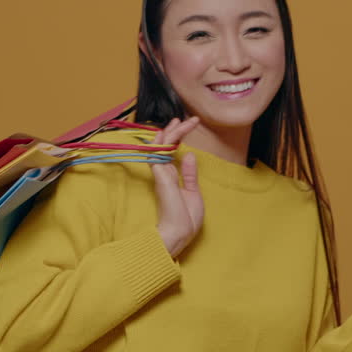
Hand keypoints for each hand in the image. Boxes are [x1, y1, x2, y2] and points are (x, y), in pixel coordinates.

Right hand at [151, 116, 203, 258]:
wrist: (179, 233)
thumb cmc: (186, 219)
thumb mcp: (192, 193)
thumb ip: (189, 174)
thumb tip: (191, 155)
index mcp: (172, 178)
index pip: (173, 153)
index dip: (179, 139)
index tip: (189, 126)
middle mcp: (164, 174)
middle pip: (165, 147)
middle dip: (173, 131)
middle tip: (182, 118)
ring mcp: (161, 174)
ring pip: (162, 147)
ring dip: (170, 132)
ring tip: (179, 120)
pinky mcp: (161, 177)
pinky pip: (159, 154)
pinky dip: (164, 142)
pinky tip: (171, 132)